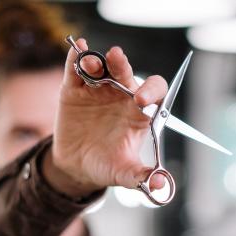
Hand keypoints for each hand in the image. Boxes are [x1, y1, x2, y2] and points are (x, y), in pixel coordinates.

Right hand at [45, 38, 167, 196]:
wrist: (77, 165)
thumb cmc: (104, 165)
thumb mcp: (122, 172)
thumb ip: (140, 176)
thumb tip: (161, 186)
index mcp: (136, 113)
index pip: (152, 94)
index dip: (150, 92)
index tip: (140, 101)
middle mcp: (119, 97)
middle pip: (125, 74)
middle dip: (121, 65)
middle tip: (116, 58)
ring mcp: (96, 92)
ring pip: (101, 69)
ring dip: (97, 62)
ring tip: (91, 63)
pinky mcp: (74, 91)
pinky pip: (76, 71)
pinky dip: (76, 59)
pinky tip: (77, 49)